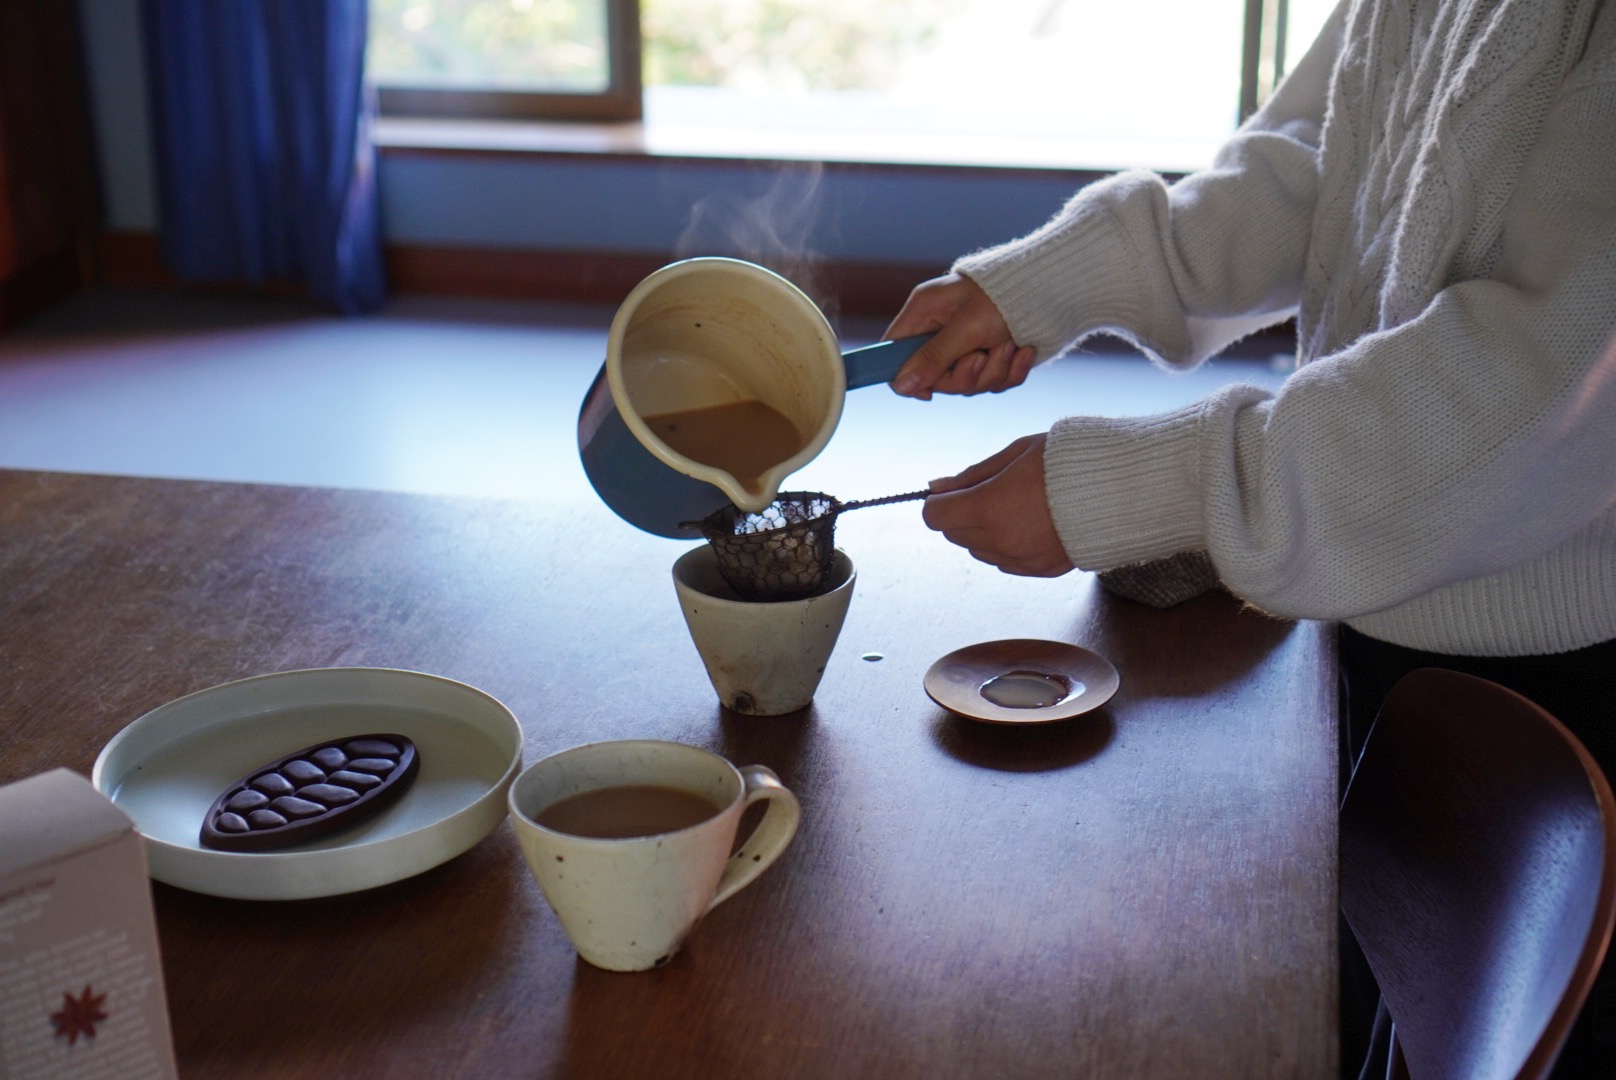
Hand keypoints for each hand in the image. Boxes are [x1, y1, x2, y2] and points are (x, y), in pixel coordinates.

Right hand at [884, 273, 1036, 398]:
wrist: (1055, 289)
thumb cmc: (1005, 297)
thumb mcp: (967, 328)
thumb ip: (933, 357)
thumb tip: (901, 386)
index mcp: (925, 313)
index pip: (894, 353)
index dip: (907, 377)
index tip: (929, 391)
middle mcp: (942, 330)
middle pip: (936, 378)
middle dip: (965, 375)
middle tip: (982, 358)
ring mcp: (968, 345)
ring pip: (969, 384)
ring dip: (994, 371)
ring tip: (1009, 345)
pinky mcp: (993, 356)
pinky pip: (994, 382)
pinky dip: (1012, 371)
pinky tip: (1024, 351)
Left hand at [922, 434, 1074, 576]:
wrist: (1123, 487)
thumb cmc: (1070, 460)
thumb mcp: (1016, 453)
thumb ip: (973, 474)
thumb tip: (937, 487)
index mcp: (990, 506)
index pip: (936, 517)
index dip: (939, 503)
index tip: (951, 492)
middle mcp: (1001, 539)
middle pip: (955, 535)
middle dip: (960, 514)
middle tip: (988, 491)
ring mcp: (1022, 559)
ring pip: (978, 550)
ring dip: (982, 531)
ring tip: (1014, 505)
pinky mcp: (1041, 570)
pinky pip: (1006, 562)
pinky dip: (1006, 545)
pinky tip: (1029, 523)